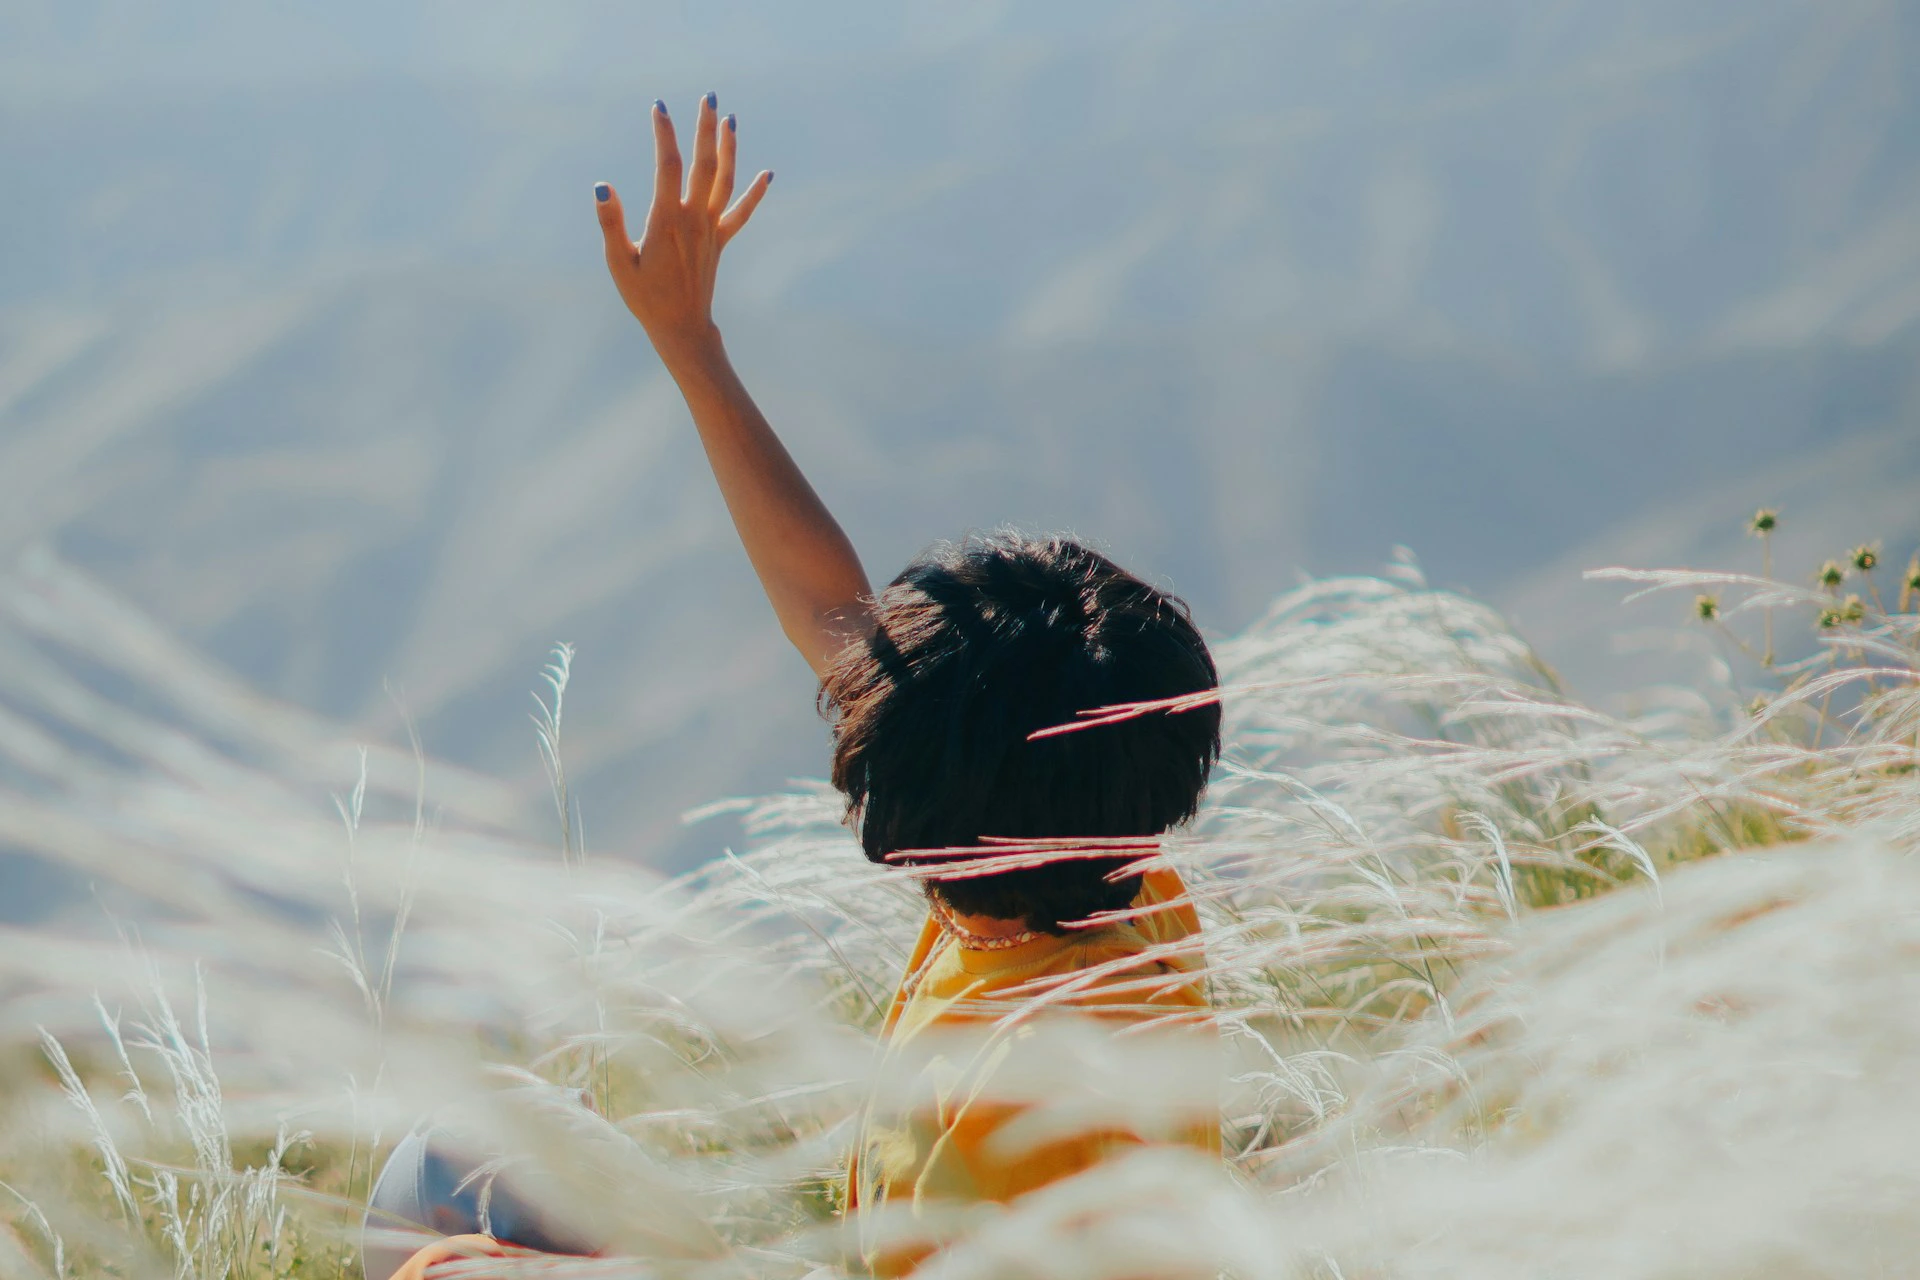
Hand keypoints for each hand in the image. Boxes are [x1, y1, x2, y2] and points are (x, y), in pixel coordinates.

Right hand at [594, 93, 772, 351]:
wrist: (681, 327)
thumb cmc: (644, 297)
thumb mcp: (618, 263)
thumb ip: (610, 223)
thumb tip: (602, 186)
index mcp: (667, 220)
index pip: (668, 166)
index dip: (665, 134)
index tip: (659, 107)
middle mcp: (694, 219)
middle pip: (704, 165)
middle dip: (706, 129)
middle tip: (709, 98)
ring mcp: (711, 229)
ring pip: (725, 182)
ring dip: (730, 150)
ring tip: (730, 120)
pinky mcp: (720, 241)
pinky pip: (741, 213)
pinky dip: (755, 194)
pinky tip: (768, 174)